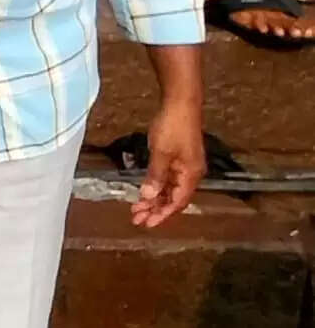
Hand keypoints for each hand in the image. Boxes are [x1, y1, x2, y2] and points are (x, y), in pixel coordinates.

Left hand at [134, 91, 206, 227]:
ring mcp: (186, 165)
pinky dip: (156, 186)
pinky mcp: (179, 158)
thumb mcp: (160, 153)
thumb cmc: (172, 127)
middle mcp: (191, 173)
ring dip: (154, 199)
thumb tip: (147, 197)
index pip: (178, 202)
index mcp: (191, 175)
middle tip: (136, 218)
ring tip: (136, 208)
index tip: (146, 224)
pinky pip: (168, 179)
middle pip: (174, 198)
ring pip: (170, 189)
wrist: (180, 103)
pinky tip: (145, 191)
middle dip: (156, 209)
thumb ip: (155, 176)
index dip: (162, 214)